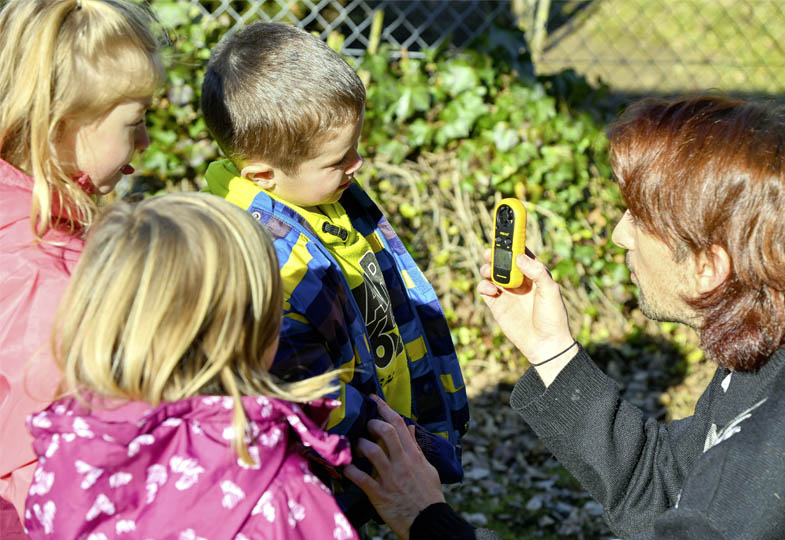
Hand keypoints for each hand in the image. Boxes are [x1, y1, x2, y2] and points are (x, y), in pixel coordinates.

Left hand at [343, 395, 445, 539]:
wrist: (430, 522)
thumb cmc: (429, 496)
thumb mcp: (428, 468)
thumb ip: (417, 447)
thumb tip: (411, 428)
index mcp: (413, 455)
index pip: (399, 424)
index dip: (385, 408)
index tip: (374, 399)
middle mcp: (402, 463)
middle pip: (386, 432)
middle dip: (372, 423)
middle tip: (365, 425)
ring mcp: (391, 478)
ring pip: (372, 451)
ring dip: (360, 445)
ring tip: (355, 446)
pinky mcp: (380, 494)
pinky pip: (361, 479)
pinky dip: (350, 471)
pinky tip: (344, 467)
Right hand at [478, 248, 574, 366]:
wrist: (545, 345)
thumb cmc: (553, 317)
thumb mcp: (551, 291)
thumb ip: (537, 272)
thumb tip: (519, 257)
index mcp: (533, 274)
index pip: (521, 253)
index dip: (512, 242)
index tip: (505, 231)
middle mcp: (518, 280)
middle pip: (502, 261)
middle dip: (495, 253)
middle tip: (490, 251)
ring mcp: (506, 292)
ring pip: (491, 273)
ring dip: (487, 268)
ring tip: (489, 270)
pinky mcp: (496, 305)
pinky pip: (485, 289)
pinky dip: (484, 285)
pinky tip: (492, 290)